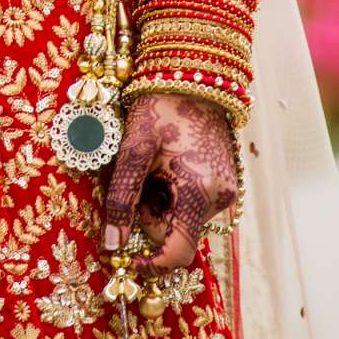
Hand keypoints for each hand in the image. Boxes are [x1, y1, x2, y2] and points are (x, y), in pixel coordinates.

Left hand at [99, 91, 237, 272]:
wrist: (191, 74)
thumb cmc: (160, 107)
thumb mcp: (134, 149)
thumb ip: (122, 198)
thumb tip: (112, 244)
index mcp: (200, 192)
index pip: (178, 252)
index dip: (152, 263)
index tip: (126, 259)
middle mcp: (220, 198)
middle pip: (175, 232)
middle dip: (150, 213)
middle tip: (139, 176)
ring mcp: (226, 190)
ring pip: (183, 217)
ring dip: (162, 200)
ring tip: (155, 162)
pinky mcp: (225, 182)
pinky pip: (193, 202)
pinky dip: (175, 192)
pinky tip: (169, 162)